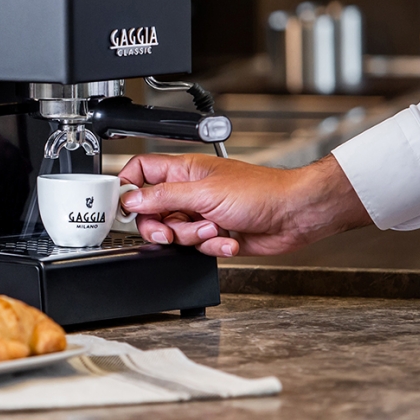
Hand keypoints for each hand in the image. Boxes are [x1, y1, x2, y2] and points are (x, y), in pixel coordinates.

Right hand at [119, 153, 371, 257]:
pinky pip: (198, 247)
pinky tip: (229, 240)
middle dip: (161, 226)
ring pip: (175, 233)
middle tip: (171, 231)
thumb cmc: (261, 191)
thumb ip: (164, 197)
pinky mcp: (214, 235)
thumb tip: (132, 199)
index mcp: (184, 171)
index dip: (128, 188)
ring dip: (194, 237)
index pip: (141, 171)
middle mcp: (190, 191)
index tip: (125, 208)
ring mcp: (201, 214)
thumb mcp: (204, 193)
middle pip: (152, 211)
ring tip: (215, 228)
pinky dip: (213, 247)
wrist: (294, 215)